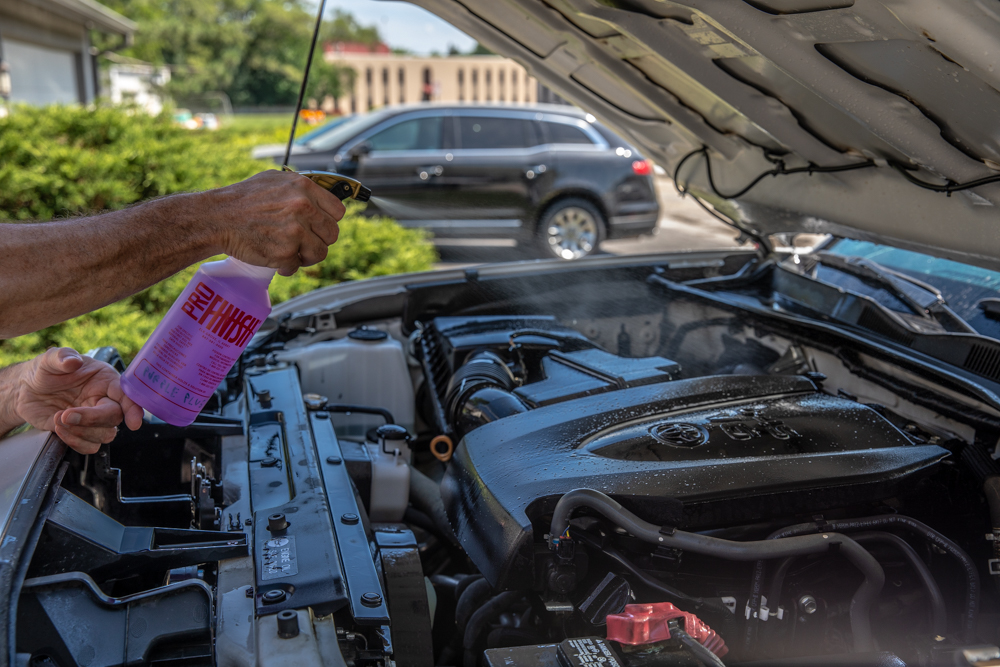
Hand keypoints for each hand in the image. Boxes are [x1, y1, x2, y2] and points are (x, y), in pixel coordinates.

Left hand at [12, 348, 143, 453]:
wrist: (26, 390)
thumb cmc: (45, 372)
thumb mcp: (50, 359)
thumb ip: (62, 356)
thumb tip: (73, 361)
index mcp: (105, 381)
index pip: (126, 395)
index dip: (133, 409)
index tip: (133, 422)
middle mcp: (104, 400)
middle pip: (115, 418)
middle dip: (91, 420)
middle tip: (65, 415)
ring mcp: (93, 419)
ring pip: (105, 435)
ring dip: (81, 432)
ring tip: (58, 419)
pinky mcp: (81, 433)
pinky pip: (90, 447)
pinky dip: (74, 442)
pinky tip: (59, 428)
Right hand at [209, 170, 346, 276]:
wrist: (217, 217)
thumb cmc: (242, 199)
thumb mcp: (274, 180)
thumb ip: (300, 188)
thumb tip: (320, 196)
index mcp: (304, 188)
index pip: (337, 211)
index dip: (329, 221)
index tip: (320, 227)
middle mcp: (303, 208)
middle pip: (332, 234)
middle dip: (319, 240)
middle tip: (305, 242)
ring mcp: (295, 231)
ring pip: (320, 253)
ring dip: (307, 256)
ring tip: (292, 252)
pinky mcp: (285, 252)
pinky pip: (297, 266)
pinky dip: (287, 266)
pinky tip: (276, 258)